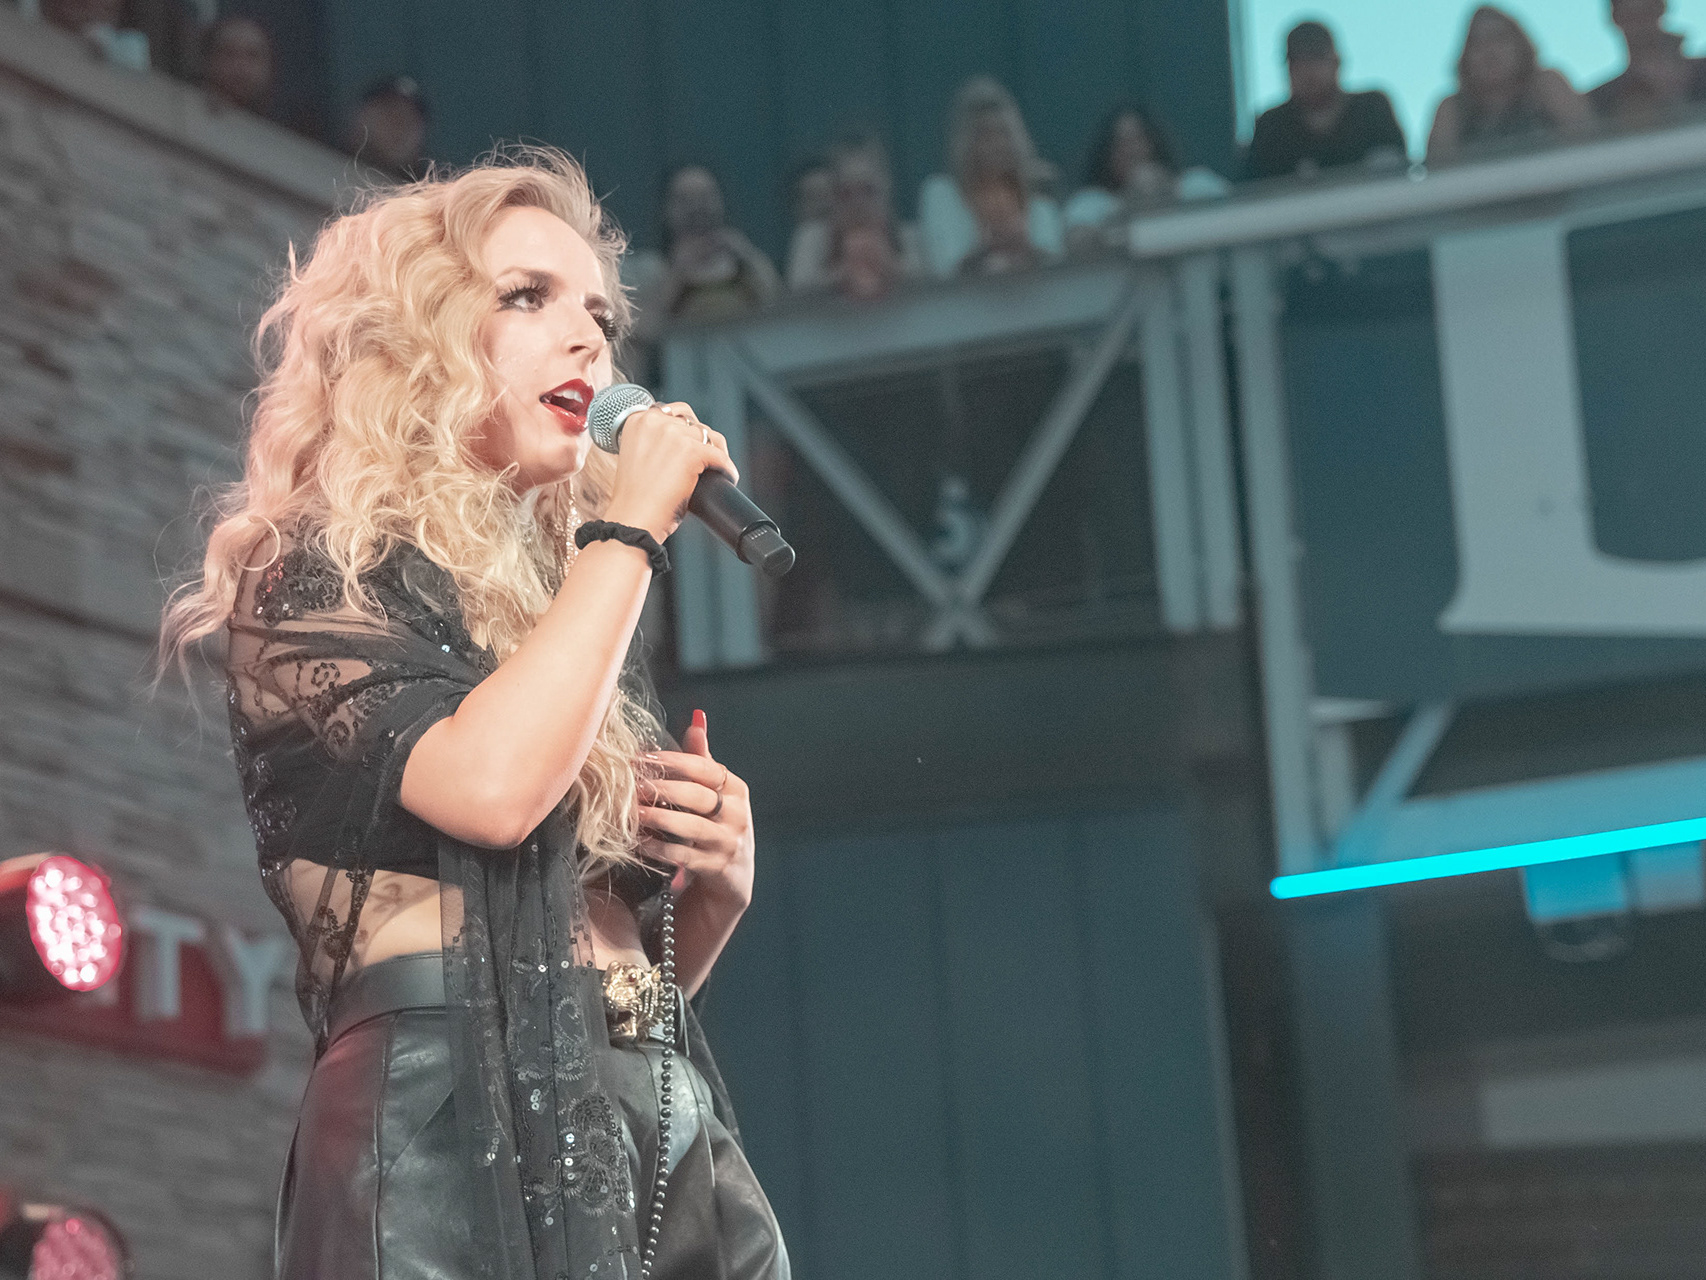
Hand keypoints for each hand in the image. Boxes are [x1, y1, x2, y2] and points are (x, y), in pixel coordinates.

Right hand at [602, 402, 737, 543]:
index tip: (694, 442)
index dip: (687, 428)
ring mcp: (673, 435)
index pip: (674, 412)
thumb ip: (655, 442)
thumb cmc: (634, 498)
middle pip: (694, 423)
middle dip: (703, 440)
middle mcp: (654, 421)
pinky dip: (727, 468)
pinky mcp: (691, 452)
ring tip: (719, 469)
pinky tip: (729, 478)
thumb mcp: (638, 457)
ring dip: (717, 453)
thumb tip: (685, 441)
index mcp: (638, 420)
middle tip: (709, 458)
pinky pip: (720, 456)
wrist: (632, 519)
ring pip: (710, 437)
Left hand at [638, 709, 753, 912]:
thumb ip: (703, 758)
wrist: (733, 878)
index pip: (705, 768)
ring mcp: (728, 843)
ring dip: (660, 819)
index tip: (641, 757)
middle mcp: (737, 814)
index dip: (673, 761)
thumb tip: (696, 716)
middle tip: (631, 785)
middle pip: (698, 796)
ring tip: (633, 812)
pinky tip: (639, 842)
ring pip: (692, 828)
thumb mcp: (716, 792)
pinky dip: (660, 849)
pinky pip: (684, 857)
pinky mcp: (716, 869)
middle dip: (663, 789)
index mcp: (736, 789)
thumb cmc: (717, 825)